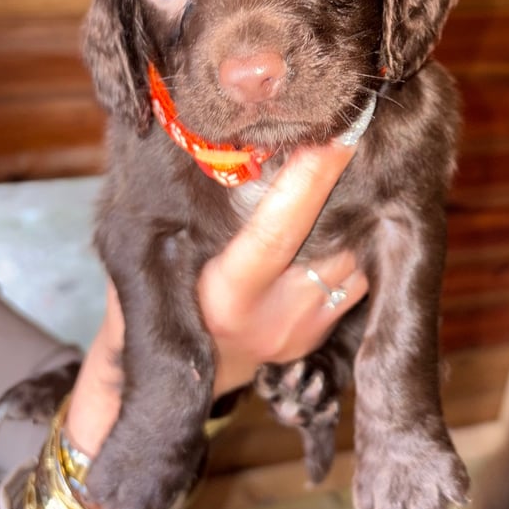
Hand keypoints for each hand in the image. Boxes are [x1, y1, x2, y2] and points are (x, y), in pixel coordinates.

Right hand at [66, 141, 367, 457]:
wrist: (175, 379)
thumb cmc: (150, 300)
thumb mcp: (157, 257)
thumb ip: (192, 213)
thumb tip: (229, 141)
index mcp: (224, 298)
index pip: (274, 232)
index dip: (308, 181)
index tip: (333, 135)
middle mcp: (272, 320)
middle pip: (327, 242)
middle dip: (347, 185)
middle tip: (357, 129)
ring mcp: (303, 332)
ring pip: (353, 260)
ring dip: (358, 212)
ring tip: (358, 161)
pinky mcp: (322, 336)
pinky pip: (356, 277)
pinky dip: (358, 240)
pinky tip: (353, 207)